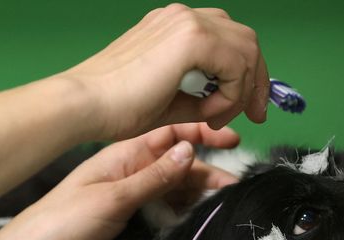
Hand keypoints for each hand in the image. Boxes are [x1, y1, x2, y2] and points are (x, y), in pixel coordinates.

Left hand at [0, 122, 239, 239]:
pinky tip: (196, 224)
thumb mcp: (114, 198)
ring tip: (222, 208)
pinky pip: (163, 214)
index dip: (202, 134)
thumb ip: (154, 176)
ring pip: (173, 191)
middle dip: (207, 173)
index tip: (234, 141)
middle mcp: (130, 173)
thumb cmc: (64, 224)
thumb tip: (190, 150)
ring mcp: (129, 198)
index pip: (170, 135)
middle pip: (177, 166)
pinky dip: (181, 215)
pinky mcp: (127, 223)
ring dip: (197, 197)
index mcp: (124, 156)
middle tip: (234, 189)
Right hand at [63, 4, 268, 138]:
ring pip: (246, 50)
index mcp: (175, 27)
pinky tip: (209, 113)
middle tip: (255, 114)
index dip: (248, 74)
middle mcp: (183, 17)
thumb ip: (204, 96)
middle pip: (245, 40)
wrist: (87, 104)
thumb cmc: (116, 107)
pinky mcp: (191, 37)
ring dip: (242, 90)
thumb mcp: (173, 101)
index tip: (251, 107)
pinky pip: (235, 64)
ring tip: (217, 118)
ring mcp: (187, 21)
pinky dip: (231, 93)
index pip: (230, 40)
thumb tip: (231, 105)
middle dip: (256, 80)